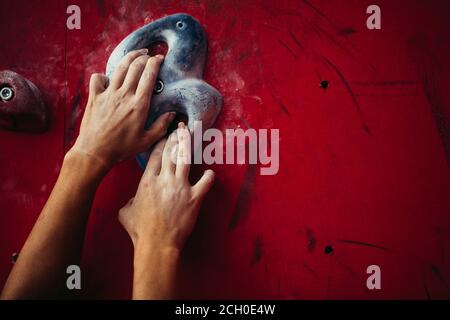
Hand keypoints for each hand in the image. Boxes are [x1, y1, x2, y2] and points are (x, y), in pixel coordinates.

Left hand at [69, 49, 174, 169]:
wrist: (95, 152)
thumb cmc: (121, 149)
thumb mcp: (146, 141)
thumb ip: (161, 126)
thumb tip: (172, 114)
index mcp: (139, 105)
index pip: (149, 76)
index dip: (155, 63)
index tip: (160, 58)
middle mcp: (124, 95)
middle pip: (135, 67)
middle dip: (143, 57)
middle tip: (149, 55)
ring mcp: (108, 95)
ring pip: (119, 68)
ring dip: (128, 58)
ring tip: (135, 55)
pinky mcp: (94, 98)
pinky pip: (97, 79)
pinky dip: (103, 75)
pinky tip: (108, 79)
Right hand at [118, 122, 214, 251]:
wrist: (157, 243)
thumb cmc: (140, 230)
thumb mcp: (126, 213)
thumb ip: (129, 202)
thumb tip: (132, 201)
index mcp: (148, 181)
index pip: (156, 155)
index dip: (162, 142)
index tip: (166, 134)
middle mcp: (165, 179)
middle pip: (171, 152)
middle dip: (176, 137)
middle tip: (180, 127)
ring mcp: (181, 187)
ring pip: (186, 159)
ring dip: (188, 144)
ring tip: (191, 133)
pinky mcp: (195, 198)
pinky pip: (205, 183)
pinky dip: (209, 177)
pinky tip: (211, 172)